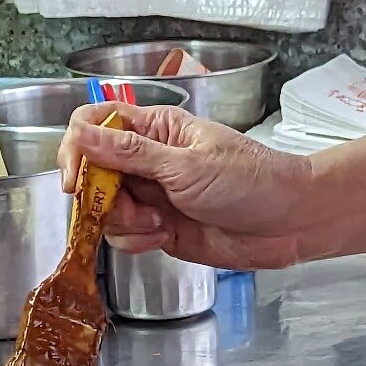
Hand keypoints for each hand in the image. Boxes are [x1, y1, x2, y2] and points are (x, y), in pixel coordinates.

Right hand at [57, 101, 313, 269]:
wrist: (289, 222)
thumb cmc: (251, 180)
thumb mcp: (186, 164)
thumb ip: (130, 153)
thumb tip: (82, 135)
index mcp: (155, 130)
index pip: (94, 125)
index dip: (77, 149)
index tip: (77, 179)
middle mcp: (147, 161)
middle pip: (94, 174)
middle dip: (102, 197)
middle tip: (130, 208)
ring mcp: (153, 196)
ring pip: (106, 210)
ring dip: (123, 222)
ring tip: (159, 223)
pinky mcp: (159, 229)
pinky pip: (125, 236)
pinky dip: (136, 240)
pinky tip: (164, 236)